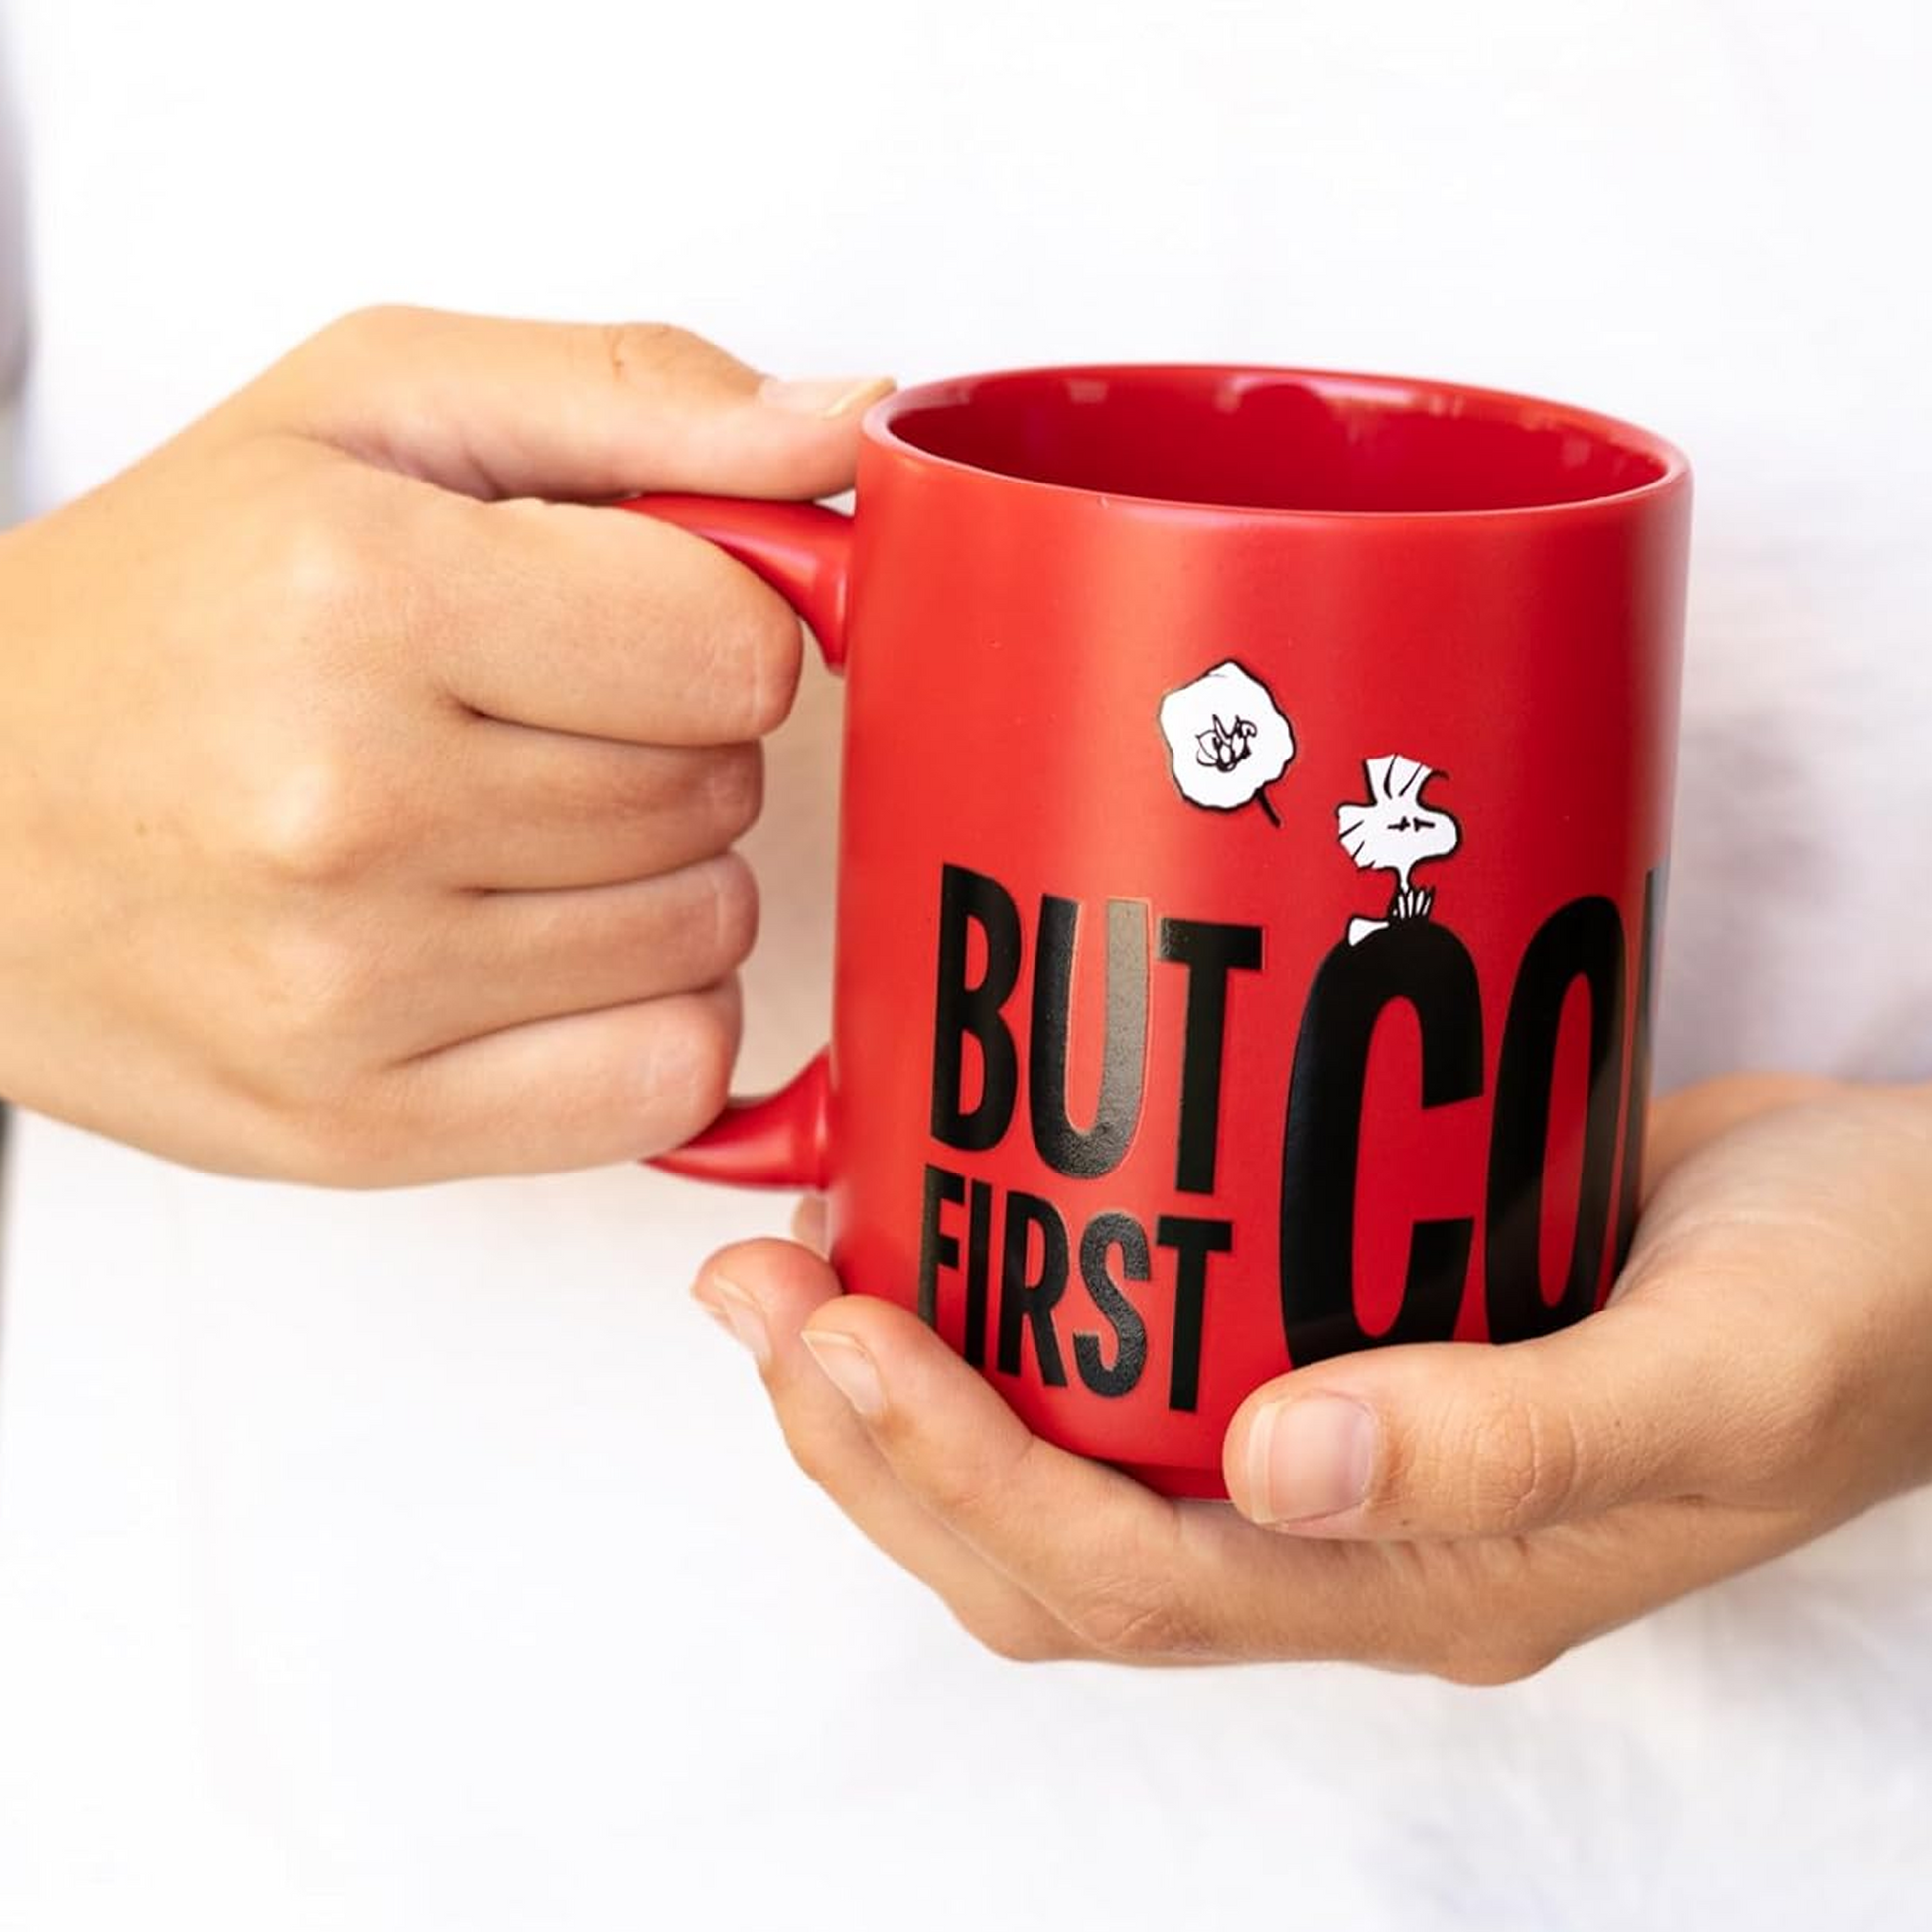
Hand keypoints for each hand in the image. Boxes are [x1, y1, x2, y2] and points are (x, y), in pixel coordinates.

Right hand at [0, 309, 887, 1181]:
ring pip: (711, 937)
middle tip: (527, 723)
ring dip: (654, 882)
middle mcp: (346, 802)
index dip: (715, 626)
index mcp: (356, 592)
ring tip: (503, 834)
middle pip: (722, 792)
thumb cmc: (164, 608)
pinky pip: (662, 1082)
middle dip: (670, 747)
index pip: (740, 645)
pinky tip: (539, 956)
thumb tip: (851, 420)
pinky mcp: (359, 1128)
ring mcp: (351, 988)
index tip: (627, 623)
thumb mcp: (372, 413)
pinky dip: (643, 1019)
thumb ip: (636, 396)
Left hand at [695, 1073, 1931, 1678]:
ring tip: (800, 1270)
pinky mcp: (1350, 1331)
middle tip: (759, 1299)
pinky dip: (1025, 1309)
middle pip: (1057, 1546)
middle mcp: (1351, 1535)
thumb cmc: (1864, 1310)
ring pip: (1075, 1463)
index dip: (957, 1474)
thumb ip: (1513, 1439)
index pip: (1131, 1574)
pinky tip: (969, 1213)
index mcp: (1424, 1587)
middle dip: (877, 1444)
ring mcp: (1343, 1445)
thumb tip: (1280, 1466)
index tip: (831, 1335)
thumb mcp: (1718, 1372)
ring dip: (917, 1384)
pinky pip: (1145, 1361)